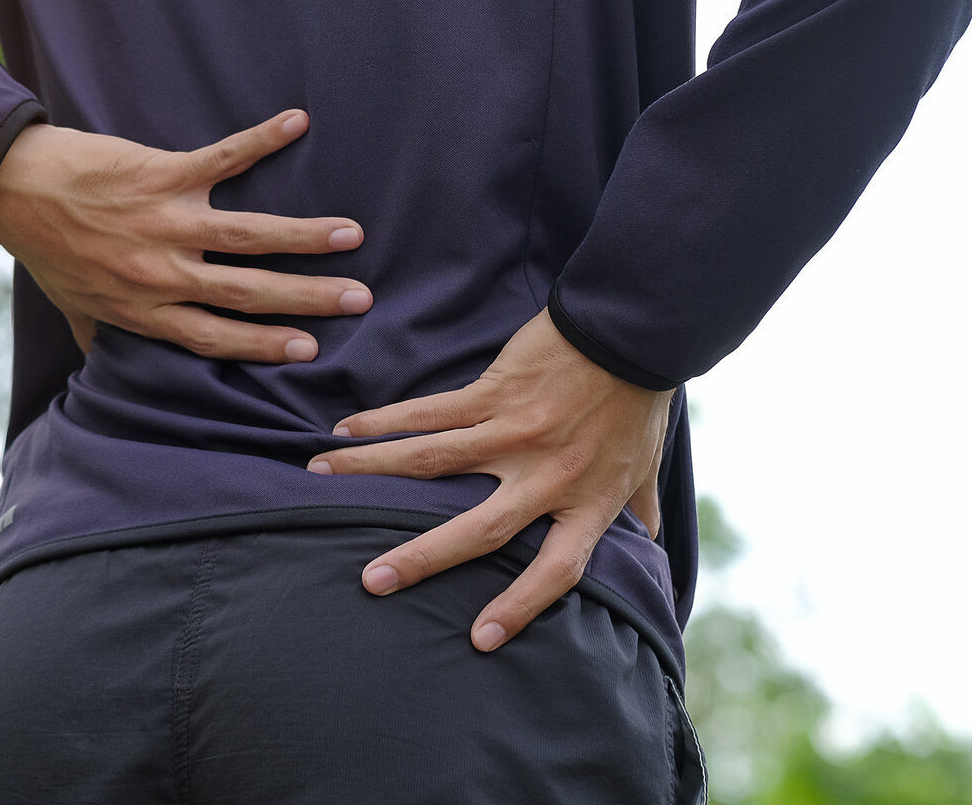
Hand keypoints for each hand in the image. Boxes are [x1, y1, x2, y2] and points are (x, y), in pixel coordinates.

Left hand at [0, 109, 371, 361]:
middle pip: (246, 292)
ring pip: (248, 235)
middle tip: (359, 298)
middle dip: (307, 298)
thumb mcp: (73, 305)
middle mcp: (161, 272)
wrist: (11, 187)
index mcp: (144, 308)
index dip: (265, 345)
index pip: (216, 336)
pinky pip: (223, 157)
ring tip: (350, 235)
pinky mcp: (162, 173)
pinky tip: (296, 123)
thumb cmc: (44, 248)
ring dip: (303, 236)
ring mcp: (165, 221)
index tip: (310, 350)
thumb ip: (101, 337)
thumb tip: (108, 372)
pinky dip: (261, 140)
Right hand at [305, 307, 673, 651]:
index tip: (480, 640)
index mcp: (587, 501)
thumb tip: (649, 541)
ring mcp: (515, 433)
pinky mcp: (493, 393)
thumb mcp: (643, 463)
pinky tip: (346, 431)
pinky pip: (428, 413)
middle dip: (422, 558)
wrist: (631, 331)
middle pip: (481, 530)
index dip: (520, 606)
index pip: (556, 570)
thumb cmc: (636, 400)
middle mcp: (548, 476)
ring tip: (322, 483)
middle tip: (372, 581)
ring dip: (372, 473)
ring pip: (432, 463)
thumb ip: (639, 506)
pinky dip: (384, 424)